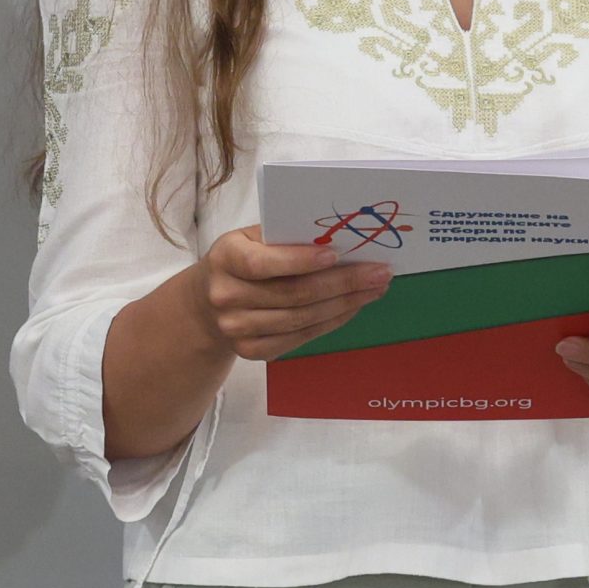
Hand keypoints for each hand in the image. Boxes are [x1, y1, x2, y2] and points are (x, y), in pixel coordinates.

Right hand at [192, 226, 393, 361]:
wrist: (209, 300)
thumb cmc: (245, 257)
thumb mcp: (254, 237)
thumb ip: (286, 237)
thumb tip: (343, 238)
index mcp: (226, 258)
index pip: (262, 263)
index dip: (299, 260)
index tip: (335, 254)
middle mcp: (226, 296)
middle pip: (292, 294)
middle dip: (343, 283)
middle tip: (379, 272)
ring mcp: (236, 328)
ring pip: (301, 319)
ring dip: (346, 304)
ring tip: (375, 289)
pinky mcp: (251, 351)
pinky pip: (300, 338)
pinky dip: (332, 322)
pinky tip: (354, 307)